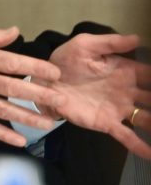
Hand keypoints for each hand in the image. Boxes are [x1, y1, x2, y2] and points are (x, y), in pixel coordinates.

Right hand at [0, 26, 64, 146]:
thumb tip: (13, 33)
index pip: (12, 62)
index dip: (36, 68)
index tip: (54, 72)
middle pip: (12, 87)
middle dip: (40, 95)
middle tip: (61, 100)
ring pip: (2, 110)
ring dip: (27, 117)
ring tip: (48, 123)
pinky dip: (2, 135)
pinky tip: (18, 141)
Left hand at [46, 33, 150, 158]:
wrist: (44, 82)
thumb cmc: (64, 61)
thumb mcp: (85, 45)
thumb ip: (110, 43)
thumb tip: (137, 38)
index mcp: (125, 71)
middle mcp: (127, 91)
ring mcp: (119, 108)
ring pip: (147, 118)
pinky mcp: (106, 123)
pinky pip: (127, 136)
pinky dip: (140, 146)